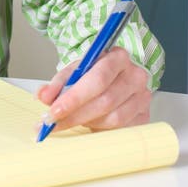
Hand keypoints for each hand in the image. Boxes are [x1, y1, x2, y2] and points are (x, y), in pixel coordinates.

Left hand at [37, 47, 151, 131]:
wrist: (115, 78)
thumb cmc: (94, 73)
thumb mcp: (75, 71)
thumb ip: (58, 83)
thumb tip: (43, 96)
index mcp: (118, 57)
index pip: (98, 78)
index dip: (75, 97)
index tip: (55, 109)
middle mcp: (135, 76)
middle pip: (105, 100)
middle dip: (75, 114)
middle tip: (54, 122)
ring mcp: (142, 97)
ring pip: (113, 118)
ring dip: (86, 123)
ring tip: (69, 121)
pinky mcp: (144, 116)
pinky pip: (120, 129)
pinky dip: (99, 129)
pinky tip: (87, 125)